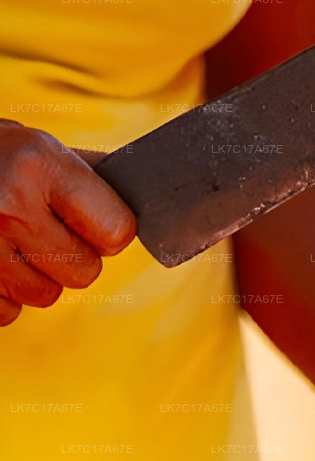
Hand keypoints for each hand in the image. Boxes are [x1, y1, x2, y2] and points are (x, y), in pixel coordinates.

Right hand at [0, 120, 135, 325]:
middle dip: (74, 256)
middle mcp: (10, 206)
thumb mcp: (39, 148)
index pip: (118, 231)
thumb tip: (153, 199)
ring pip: (46, 296)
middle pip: (85, 272)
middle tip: (48, 230)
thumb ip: (90, 177)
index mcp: (41, 164)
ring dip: (38, 277)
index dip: (110, 231)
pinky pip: (6, 312)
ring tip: (16, 243)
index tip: (92, 221)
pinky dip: (4, 295)